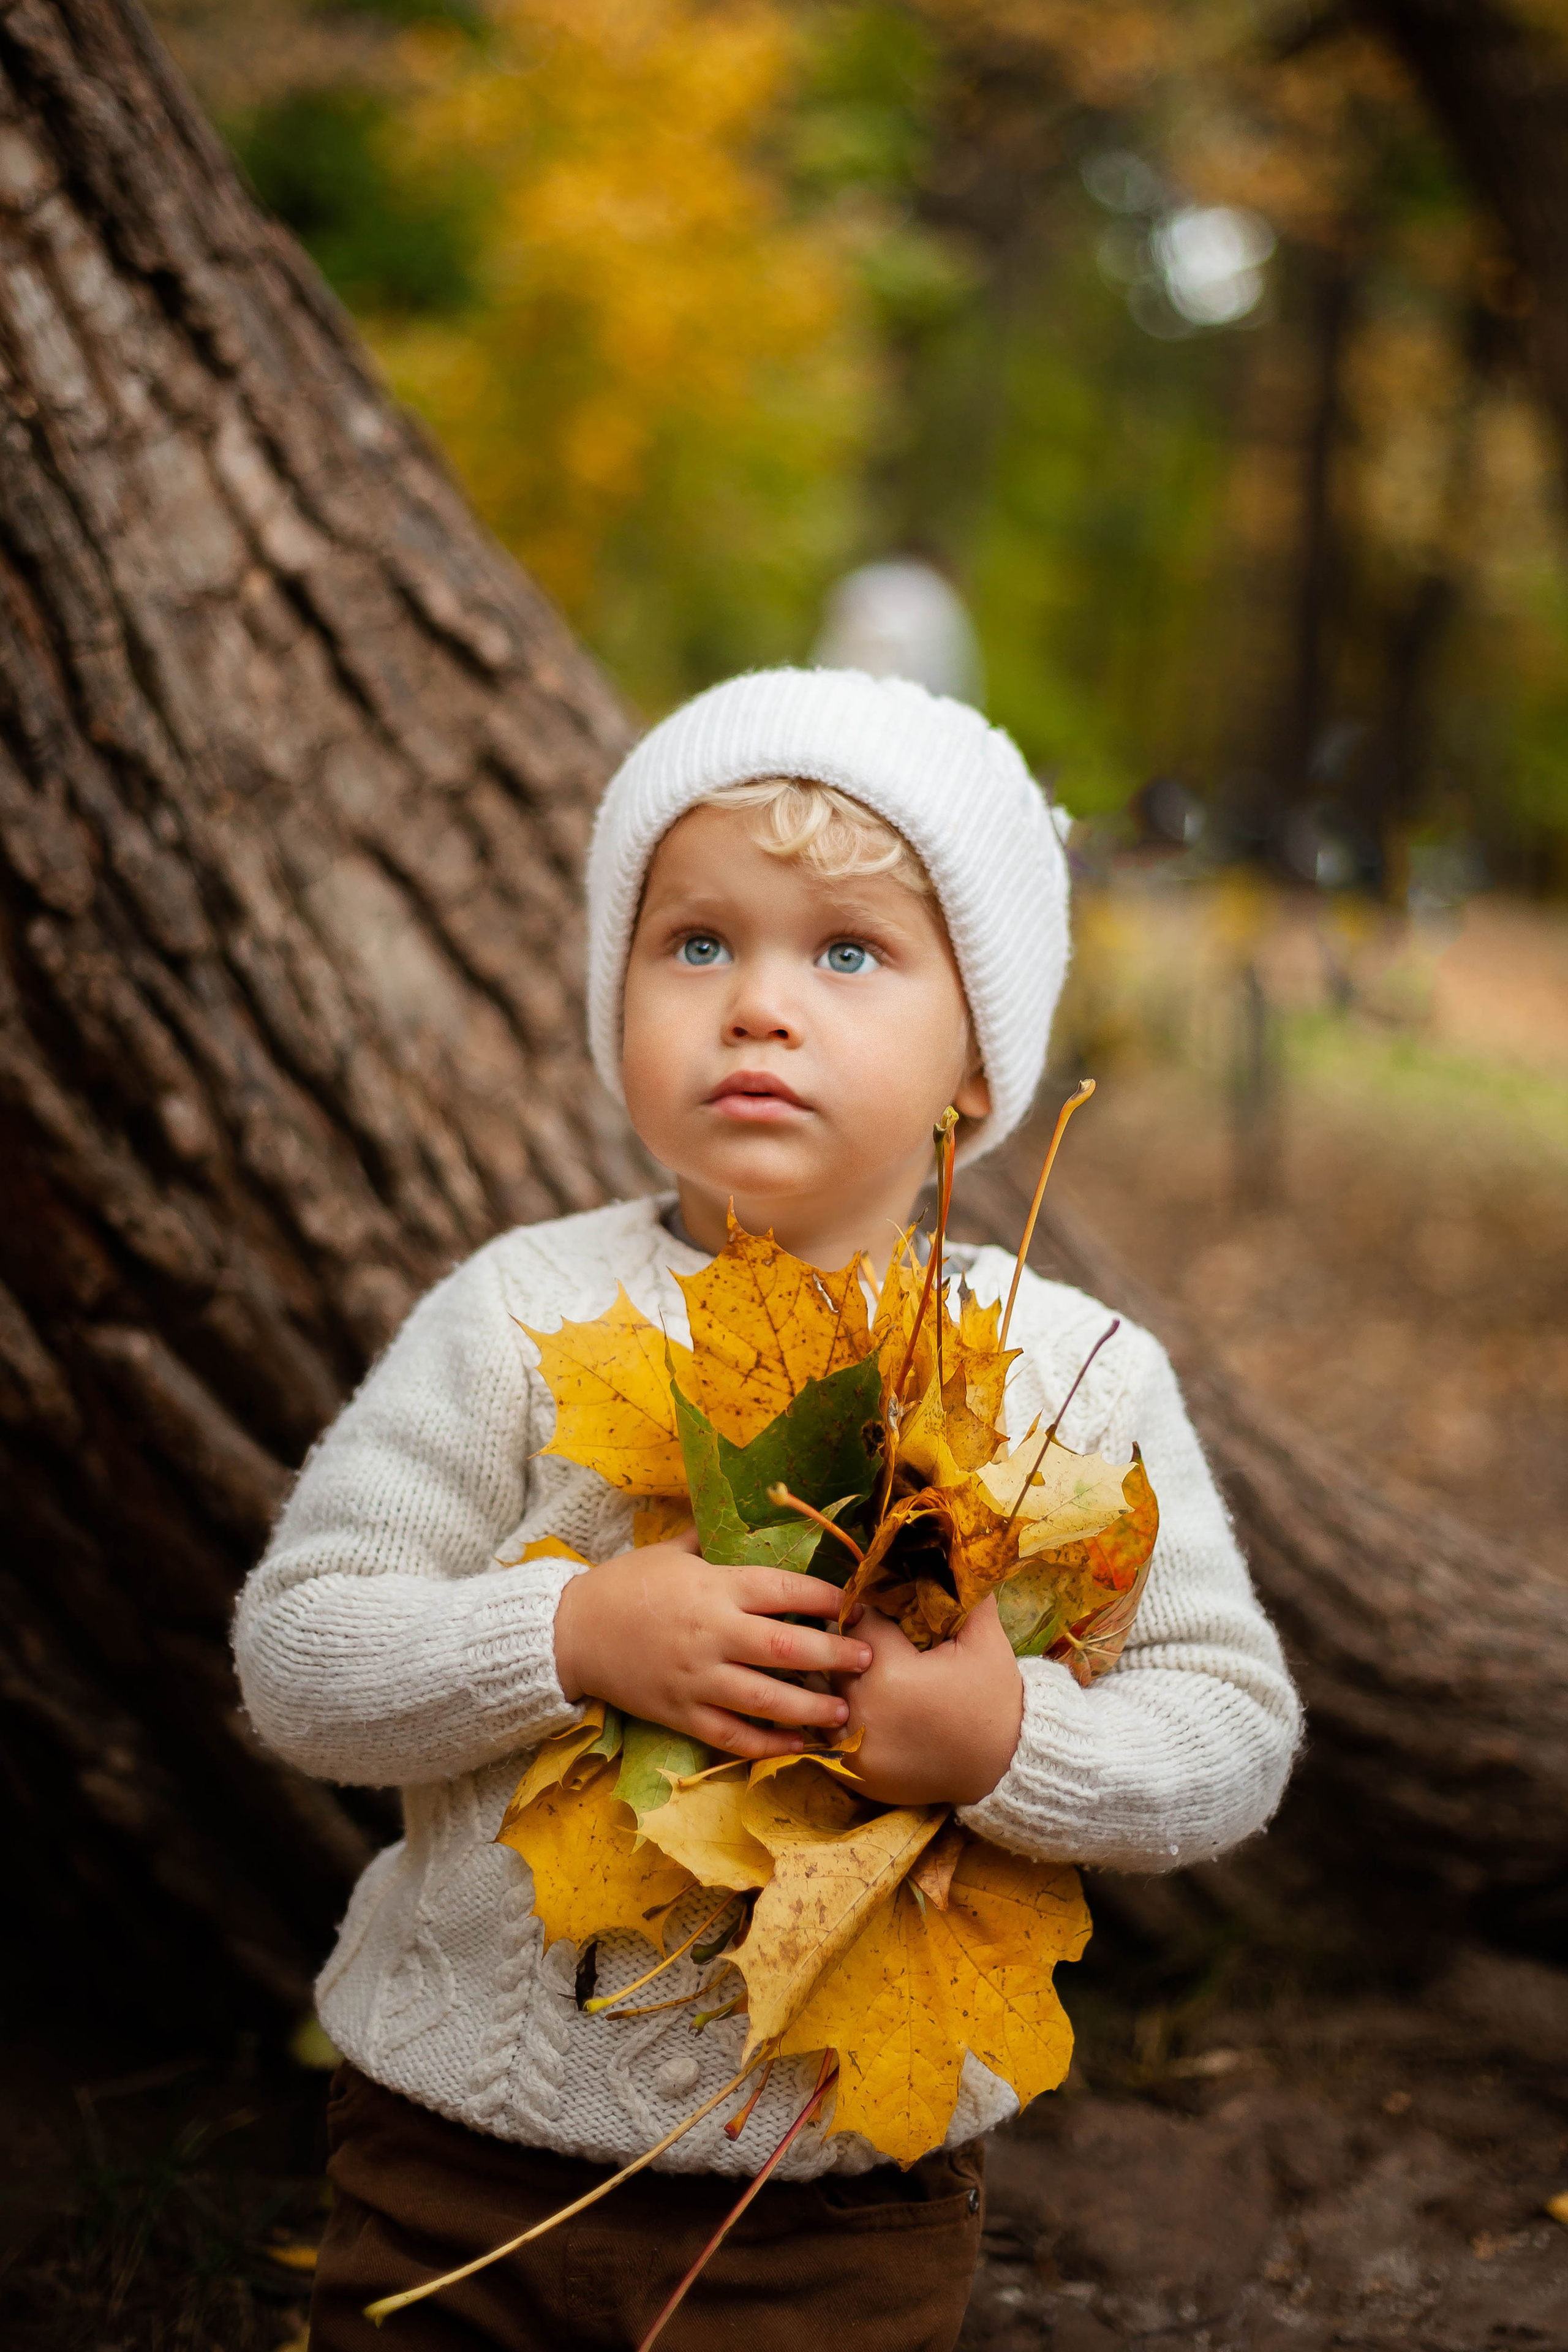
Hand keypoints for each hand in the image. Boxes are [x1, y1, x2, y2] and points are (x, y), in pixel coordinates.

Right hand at [552, 1529, 874, 1759]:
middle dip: (835, 1655)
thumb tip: (762, 1521)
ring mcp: (696, 1679)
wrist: (570, 1632)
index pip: (784, 1591)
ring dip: (812, 1708)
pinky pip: (733, 1737)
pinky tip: (799, 1745)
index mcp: (714, 1587)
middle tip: (868, 1659)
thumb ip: (719, 1541)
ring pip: (767, 1700)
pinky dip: (769, 1744)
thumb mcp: (673, 1550)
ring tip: (845, 1711)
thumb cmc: (626, 1585)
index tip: (856, 1603)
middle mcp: (711, 1634)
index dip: (827, 1598)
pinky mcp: (681, 1714)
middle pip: (787, 1650)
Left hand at [834, 1595, 1022, 1806]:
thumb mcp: (985, 1640)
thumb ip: (963, 1592)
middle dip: (847, 1645)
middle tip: (868, 1640)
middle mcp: (861, 1710)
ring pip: (819, 1695)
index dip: (868, 1612)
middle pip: (831, 1657)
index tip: (879, 1612)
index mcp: (889, 1671)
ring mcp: (853, 1747)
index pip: (857, 1622)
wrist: (1006, 1768)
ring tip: (860, 1674)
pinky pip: (824, 1735)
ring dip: (833, 1681)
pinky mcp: (853, 1773)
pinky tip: (854, 1707)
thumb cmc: (995, 1699)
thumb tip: (954, 1549)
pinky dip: (834, 1719)